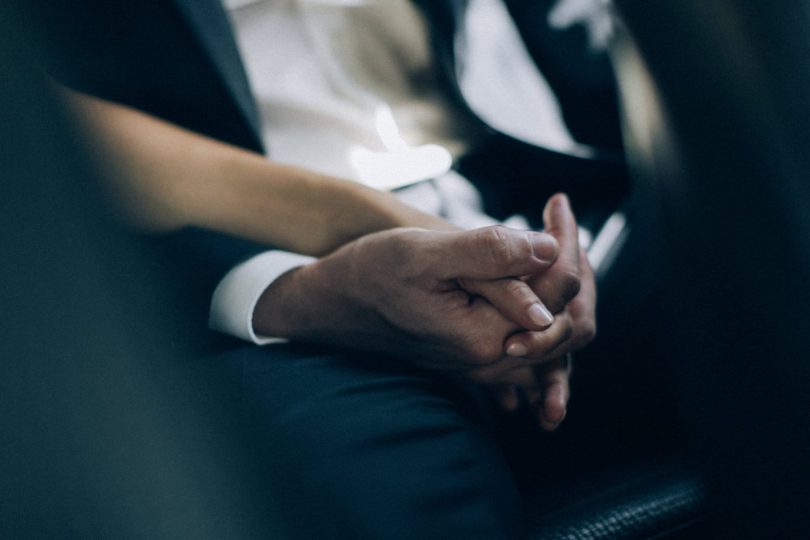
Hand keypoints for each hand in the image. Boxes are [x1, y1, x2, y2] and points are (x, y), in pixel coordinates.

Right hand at [252, 225, 572, 375]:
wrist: (334, 304)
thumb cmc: (371, 273)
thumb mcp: (425, 253)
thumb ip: (489, 253)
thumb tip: (548, 247)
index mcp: (484, 336)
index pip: (557, 290)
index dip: (566, 241)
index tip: (558, 203)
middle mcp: (491, 358)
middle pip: (566, 316)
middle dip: (572, 263)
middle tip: (560, 220)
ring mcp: (484, 361)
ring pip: (552, 328)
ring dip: (559, 283)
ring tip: (554, 240)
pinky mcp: (475, 352)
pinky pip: (527, 336)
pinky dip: (540, 301)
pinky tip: (532, 270)